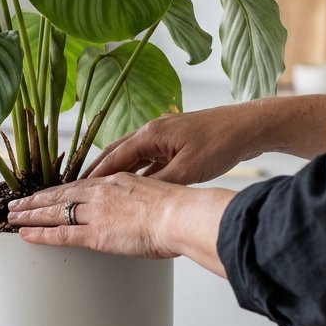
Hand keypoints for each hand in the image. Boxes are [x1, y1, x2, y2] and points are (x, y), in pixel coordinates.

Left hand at [7, 172, 234, 275]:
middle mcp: (101, 193)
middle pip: (59, 194)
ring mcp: (95, 212)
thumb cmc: (178, 210)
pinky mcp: (96, 234)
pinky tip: (25, 234)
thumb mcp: (155, 195)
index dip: (57, 190)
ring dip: (30, 214)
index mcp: (116, 181)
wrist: (181, 215)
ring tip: (11, 217)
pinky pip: (60, 233)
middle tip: (16, 202)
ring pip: (54, 211)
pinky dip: (40, 234)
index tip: (44, 194)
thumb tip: (137, 210)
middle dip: (35, 200)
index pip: (78, 185)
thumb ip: (139, 201)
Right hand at [83, 104, 263, 184]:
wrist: (248, 127)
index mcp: (150, 134)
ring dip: (115, 173)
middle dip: (96, 172)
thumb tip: (137, 198)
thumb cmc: (221, 143)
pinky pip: (148, 160)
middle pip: (116, 154)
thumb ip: (160, 183)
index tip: (76, 189)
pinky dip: (137, 173)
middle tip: (77, 189)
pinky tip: (133, 187)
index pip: (113, 157)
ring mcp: (164, 138)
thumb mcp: (188, 170)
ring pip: (131, 157)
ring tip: (98, 191)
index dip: (94, 175)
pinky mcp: (175, 145)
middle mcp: (152, 132)